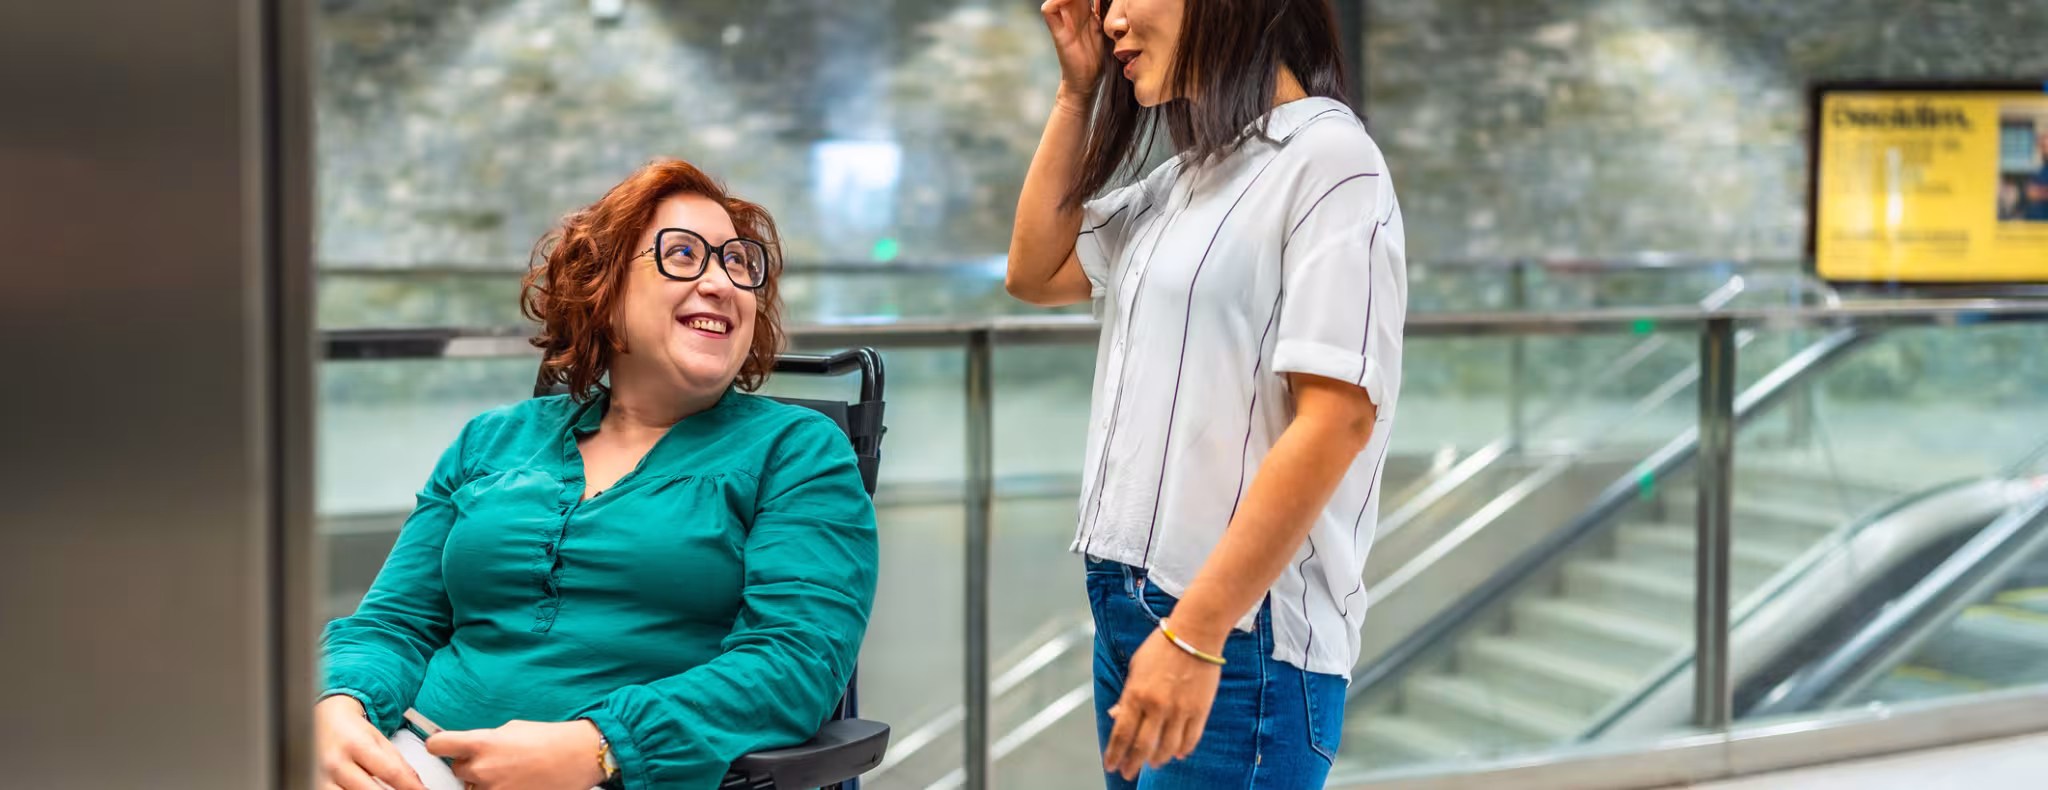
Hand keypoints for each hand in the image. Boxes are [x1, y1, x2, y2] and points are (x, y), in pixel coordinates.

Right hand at [315, 695, 428, 789]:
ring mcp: (321, 778)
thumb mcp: (379, 740)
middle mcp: (336, 763)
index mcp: (357, 745)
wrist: (320, 720)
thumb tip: (418, 785)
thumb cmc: (350, 731)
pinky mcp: (312, 785)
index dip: (410, 787)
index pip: (390, 772)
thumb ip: (399, 763)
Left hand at [427, 719, 608, 789]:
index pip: (438, 745)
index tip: (442, 745)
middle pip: (458, 770)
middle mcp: (482, 769)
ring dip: (484, 782)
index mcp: (482, 743)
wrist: (579, 757)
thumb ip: (487, 739)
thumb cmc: (550, 739)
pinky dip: (498, 789)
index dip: (438, 744)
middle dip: (471, 765)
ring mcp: (493, 789)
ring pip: (473, 787)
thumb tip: (474, 746)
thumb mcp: (512, 728)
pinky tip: (516, 781)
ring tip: (510, 773)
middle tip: (495, 760)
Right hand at [1040, 0, 1105, 99]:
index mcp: (1088, 12)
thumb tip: (1121, 2)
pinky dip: (1056, 1)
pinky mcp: (1057, 32)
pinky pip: (1049, 10)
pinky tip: (1069, 1)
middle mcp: (1073, 13)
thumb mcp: (1109, 32)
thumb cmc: (1099, 60)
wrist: (1088, 82)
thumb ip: (1110, 14)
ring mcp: (1064, 21)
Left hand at [1102, 629, 1222, 779]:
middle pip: (1142, 747)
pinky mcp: (1200, 710)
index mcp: (1136, 694)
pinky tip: (1176, 754)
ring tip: (1153, 763)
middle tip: (1128, 773)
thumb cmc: (1161, 647)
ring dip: (1157, 760)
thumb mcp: (1135, 668)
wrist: (1195, 633)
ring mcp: (1180, 710)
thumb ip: (1126, 696)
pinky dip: (1182, 750)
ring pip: (1167, 748)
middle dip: (1132, 764)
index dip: (1114, 754)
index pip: (1121, 734)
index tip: (1110, 765)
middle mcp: (1156, 706)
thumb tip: (1115, 716)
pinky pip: (1190, 739)